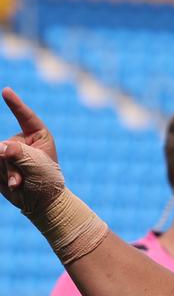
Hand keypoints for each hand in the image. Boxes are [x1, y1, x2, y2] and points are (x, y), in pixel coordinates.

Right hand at [0, 87, 62, 215]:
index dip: (15, 104)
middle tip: (20, 180)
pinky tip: (12, 184)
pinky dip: (0, 175)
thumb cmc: (47, 182)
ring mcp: (9, 153)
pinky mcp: (0, 165)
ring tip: (19, 184)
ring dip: (7, 172)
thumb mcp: (37, 165)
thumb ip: (18, 153)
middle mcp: (21, 141)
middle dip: (12, 163)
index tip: (6, 91)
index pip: (25, 117)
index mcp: (37, 135)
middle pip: (7, 144)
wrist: (42, 204)